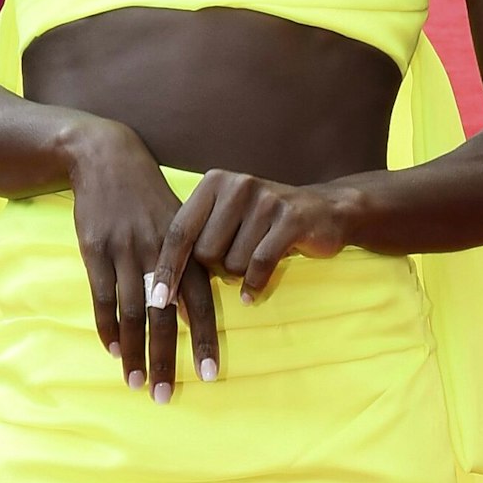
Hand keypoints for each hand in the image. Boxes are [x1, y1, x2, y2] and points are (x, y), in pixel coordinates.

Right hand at [66, 118, 220, 400]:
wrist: (108, 160)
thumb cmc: (148, 199)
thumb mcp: (178, 224)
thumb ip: (189, 267)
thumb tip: (193, 314)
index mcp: (186, 249)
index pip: (201, 303)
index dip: (205, 339)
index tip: (210, 375)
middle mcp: (159, 254)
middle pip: (164, 317)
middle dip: (166, 359)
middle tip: (165, 395)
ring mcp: (125, 252)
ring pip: (130, 313)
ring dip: (134, 352)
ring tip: (136, 384)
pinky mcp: (95, 250)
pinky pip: (102, 297)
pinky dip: (106, 327)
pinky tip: (113, 352)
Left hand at [144, 169, 351, 386]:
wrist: (325, 211)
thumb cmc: (263, 225)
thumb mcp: (226, 222)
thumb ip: (196, 242)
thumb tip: (161, 290)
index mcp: (214, 183)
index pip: (179, 231)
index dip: (167, 268)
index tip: (156, 299)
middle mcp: (237, 185)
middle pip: (205, 253)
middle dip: (218, 269)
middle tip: (237, 261)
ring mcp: (265, 200)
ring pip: (233, 263)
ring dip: (241, 275)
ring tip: (256, 260)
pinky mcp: (291, 218)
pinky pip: (260, 264)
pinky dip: (255, 285)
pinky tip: (252, 293)